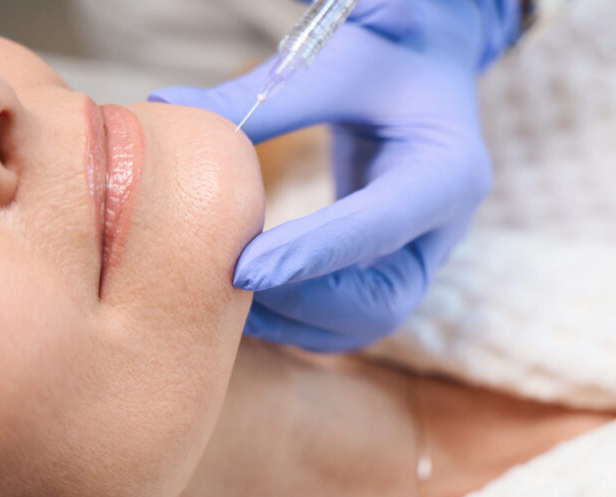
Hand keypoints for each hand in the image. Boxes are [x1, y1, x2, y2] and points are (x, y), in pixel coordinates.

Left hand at [150, 0, 519, 350]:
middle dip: (304, 304)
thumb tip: (168, 107)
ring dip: (297, 320)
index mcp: (448, 171)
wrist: (431, 63)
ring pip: (365, 321)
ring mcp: (422, 253)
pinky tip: (249, 296)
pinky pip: (352, 314)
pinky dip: (302, 316)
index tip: (242, 269)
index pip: (380, 227)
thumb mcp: (336, 65)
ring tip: (227, 297)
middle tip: (228, 283)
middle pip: (383, 303)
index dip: (312, 255)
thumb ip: (264, 94)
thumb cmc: (389, 55)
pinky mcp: (396, 265)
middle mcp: (443, 227)